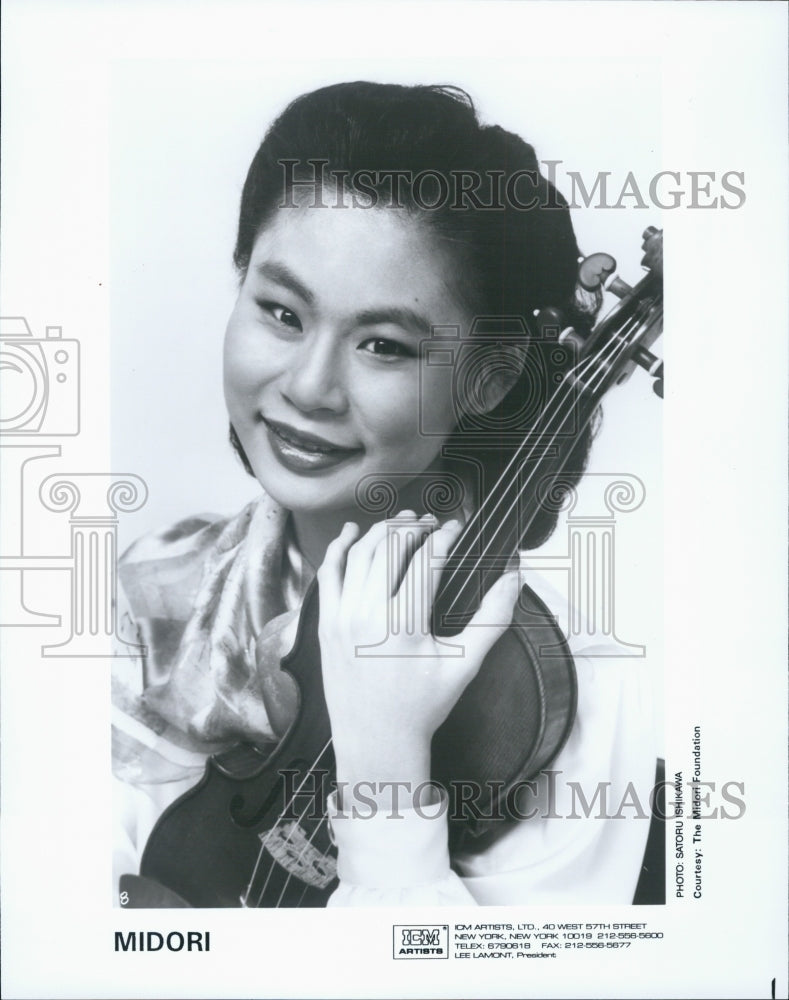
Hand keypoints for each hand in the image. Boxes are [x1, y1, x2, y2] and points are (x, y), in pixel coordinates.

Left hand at [316, 512, 520, 803]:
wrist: (376, 742)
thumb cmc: (422, 706)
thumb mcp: (465, 663)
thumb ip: (493, 616)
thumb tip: (514, 576)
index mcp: (405, 623)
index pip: (426, 559)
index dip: (444, 536)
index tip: (456, 528)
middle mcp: (368, 615)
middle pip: (390, 547)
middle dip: (412, 527)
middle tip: (430, 523)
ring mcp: (342, 617)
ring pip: (359, 554)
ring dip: (380, 531)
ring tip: (402, 523)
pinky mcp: (326, 624)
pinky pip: (328, 574)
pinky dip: (339, 548)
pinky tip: (351, 532)